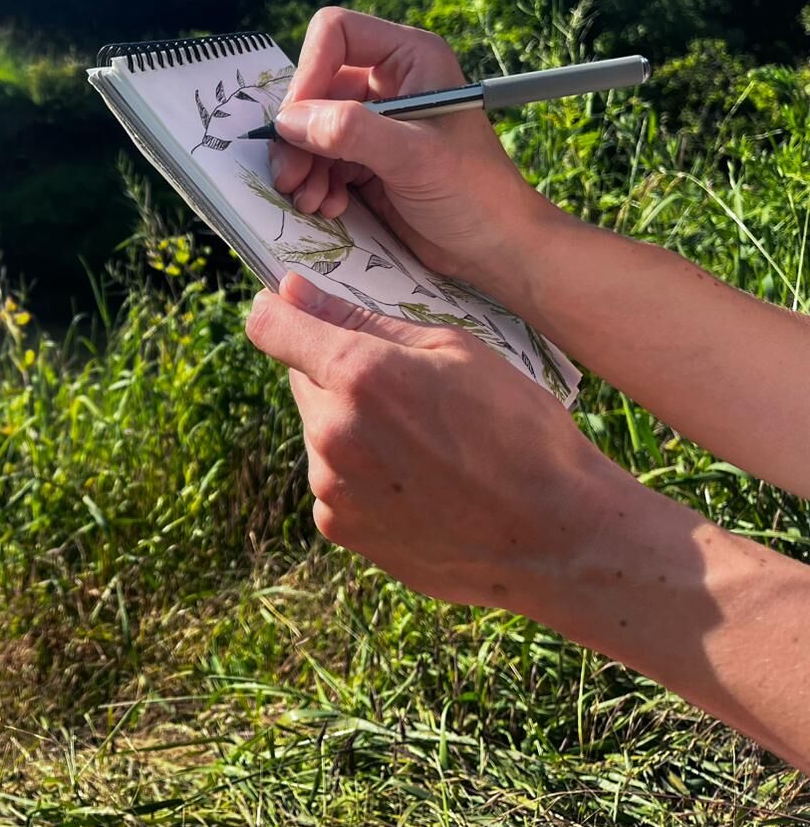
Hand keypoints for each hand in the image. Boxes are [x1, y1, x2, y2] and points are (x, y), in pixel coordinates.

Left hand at [245, 272, 643, 612]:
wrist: (555, 534)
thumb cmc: (518, 429)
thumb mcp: (452, 349)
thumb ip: (360, 318)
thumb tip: (290, 292)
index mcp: (359, 374)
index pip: (270, 327)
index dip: (278, 312)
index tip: (291, 310)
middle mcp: (332, 430)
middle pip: (302, 379)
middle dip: (336, 373)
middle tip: (406, 391)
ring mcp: (330, 485)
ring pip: (319, 431)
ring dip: (350, 426)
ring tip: (424, 445)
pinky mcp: (337, 527)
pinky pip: (332, 479)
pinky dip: (359, 474)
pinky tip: (417, 483)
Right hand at [271, 7, 563, 287]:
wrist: (496, 249)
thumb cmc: (474, 193)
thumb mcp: (413, 157)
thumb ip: (351, 131)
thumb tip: (289, 120)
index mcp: (409, 58)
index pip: (335, 34)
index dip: (309, 72)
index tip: (295, 124)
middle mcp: (388, 82)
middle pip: (314, 88)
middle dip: (298, 134)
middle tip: (290, 179)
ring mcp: (375, 123)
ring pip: (310, 128)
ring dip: (302, 166)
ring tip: (311, 201)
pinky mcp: (366, 160)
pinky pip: (320, 160)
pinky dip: (315, 185)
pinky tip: (328, 208)